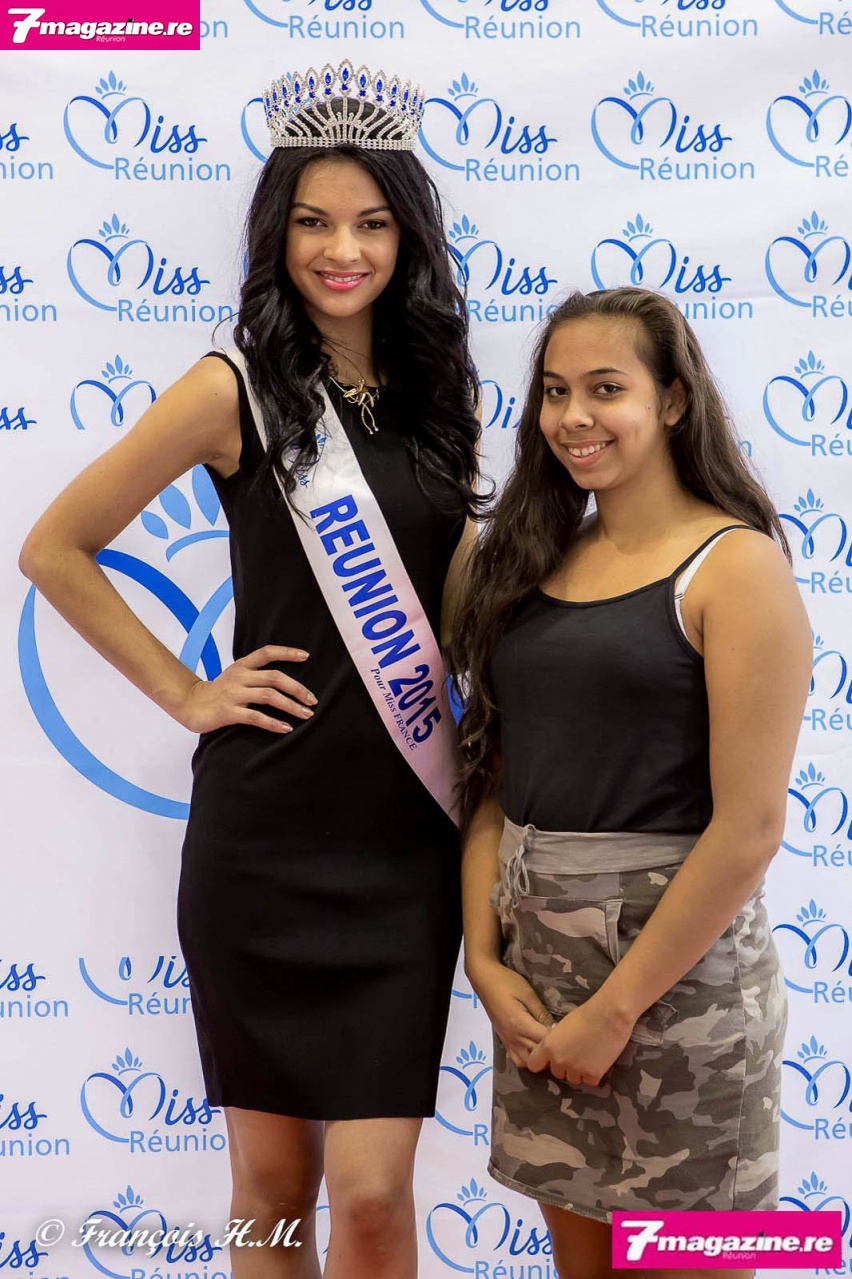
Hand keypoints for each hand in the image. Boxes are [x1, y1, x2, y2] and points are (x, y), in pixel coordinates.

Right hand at [178, 645, 316, 733]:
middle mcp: (239, 677)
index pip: (266, 652)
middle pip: (274, 677)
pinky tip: (286, 728)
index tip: (306, 656)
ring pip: (268, 696)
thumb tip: (286, 680)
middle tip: (312, 700)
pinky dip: (273, 723)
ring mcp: (233, 694)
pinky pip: (256, 717)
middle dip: (297, 688)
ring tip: (306, 715)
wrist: (191, 705)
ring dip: (291, 706)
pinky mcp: (228, 712)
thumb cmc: (218, 692)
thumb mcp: (235, 676)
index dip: (286, 652)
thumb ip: (256, 674)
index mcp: (241, 665)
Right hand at [472, 961, 554, 1069]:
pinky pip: (517, 1059)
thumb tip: (556, 1028)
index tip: (570, 1037)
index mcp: (520, 1025)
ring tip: (550, 1049)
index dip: (559, 1042)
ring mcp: (507, 1041)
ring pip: (526, 1063)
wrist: (484, 980)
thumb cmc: (507, 983)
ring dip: (539, 1059)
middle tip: (564, 1045)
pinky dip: (528, 1059)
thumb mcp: (528, 994)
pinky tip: (536, 1049)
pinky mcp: (503, 1040)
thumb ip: (542, 1013)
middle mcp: (513, 1038)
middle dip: (552, 1053)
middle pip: (537, 1056)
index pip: (545, 1041)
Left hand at [526, 997, 634, 1085]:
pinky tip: (599, 1061)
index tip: (549, 1060)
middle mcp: (559, 1060)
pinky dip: (594, 1074)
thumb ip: (556, 1041)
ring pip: (573, 1079)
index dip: (542, 1063)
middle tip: (577, 1053)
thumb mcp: (563, 1026)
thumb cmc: (587, 1013)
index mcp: (548, 1046)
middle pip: (557, 1073)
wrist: (609, 1015)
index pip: (533, 1064)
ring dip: (579, 1072)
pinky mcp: (593, 1074)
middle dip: (565, 1066)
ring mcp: (576, 1069)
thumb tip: (556, 1049)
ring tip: (590, 1056)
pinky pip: (589, 1081)